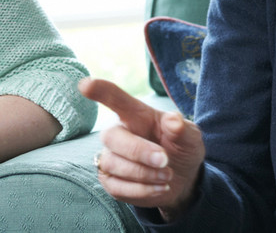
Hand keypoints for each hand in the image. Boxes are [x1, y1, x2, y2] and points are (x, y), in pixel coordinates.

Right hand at [79, 78, 204, 220]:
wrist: (183, 179)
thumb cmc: (182, 149)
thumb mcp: (190, 137)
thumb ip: (182, 129)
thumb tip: (173, 120)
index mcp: (136, 115)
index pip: (115, 99)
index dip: (100, 91)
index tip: (85, 85)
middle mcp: (119, 133)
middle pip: (112, 137)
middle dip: (138, 151)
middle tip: (165, 160)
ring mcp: (111, 157)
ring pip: (113, 164)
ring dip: (144, 174)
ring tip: (168, 176)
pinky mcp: (110, 180)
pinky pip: (116, 187)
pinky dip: (142, 190)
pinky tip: (160, 188)